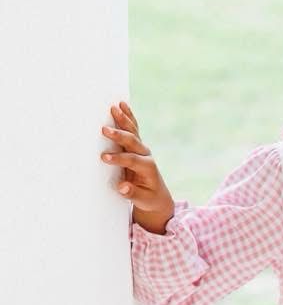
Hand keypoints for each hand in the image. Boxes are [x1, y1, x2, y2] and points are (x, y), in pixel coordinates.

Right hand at [100, 101, 174, 224]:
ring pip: (132, 132)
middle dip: (119, 135)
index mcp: (148, 168)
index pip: (132, 160)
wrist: (157, 195)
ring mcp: (142, 149)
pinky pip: (133, 128)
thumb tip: (123, 187)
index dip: (118, 159)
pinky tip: (122, 104)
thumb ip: (133, 193)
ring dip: (123, 120)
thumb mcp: (142, 200)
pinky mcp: (137, 146)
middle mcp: (146, 155)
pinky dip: (128, 117)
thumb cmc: (148, 198)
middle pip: (132, 142)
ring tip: (113, 108)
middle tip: (104, 129)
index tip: (104, 157)